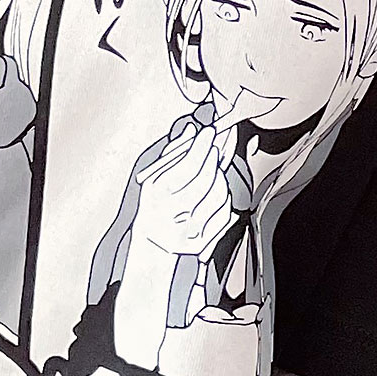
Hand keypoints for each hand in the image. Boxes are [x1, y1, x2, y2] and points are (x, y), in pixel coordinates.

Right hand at [129, 124, 231, 263]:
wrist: (151, 243)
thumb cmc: (153, 208)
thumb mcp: (153, 178)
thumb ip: (173, 153)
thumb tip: (190, 132)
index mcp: (158, 196)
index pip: (187, 166)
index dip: (202, 146)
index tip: (208, 134)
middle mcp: (174, 215)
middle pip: (205, 181)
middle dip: (213, 159)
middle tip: (213, 149)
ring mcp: (190, 230)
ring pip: (218, 197)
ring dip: (221, 178)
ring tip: (214, 171)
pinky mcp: (203, 241)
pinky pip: (224, 215)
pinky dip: (225, 200)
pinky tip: (216, 192)